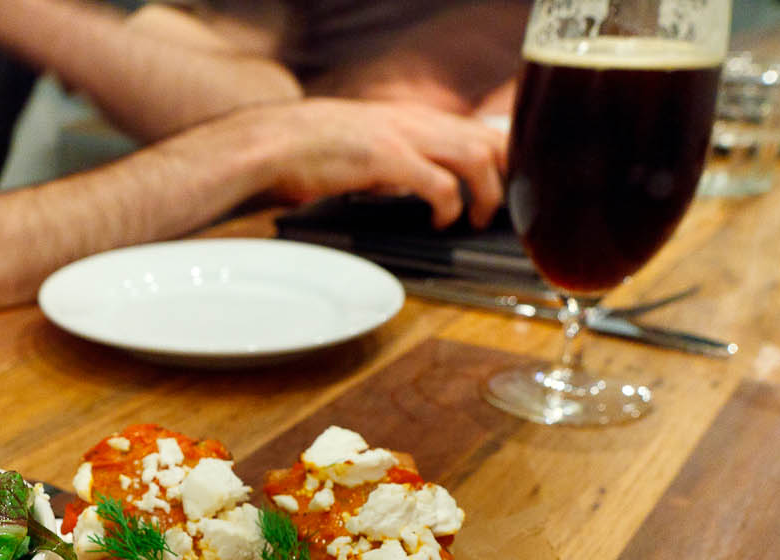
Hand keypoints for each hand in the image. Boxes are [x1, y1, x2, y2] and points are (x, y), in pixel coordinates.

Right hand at [243, 98, 507, 227]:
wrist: (274, 143)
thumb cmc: (313, 151)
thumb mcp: (369, 146)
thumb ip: (400, 158)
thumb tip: (425, 182)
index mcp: (413, 117)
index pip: (478, 128)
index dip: (502, 158)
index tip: (505, 187)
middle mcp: (416, 120)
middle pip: (489, 138)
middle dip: (505, 177)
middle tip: (500, 210)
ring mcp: (404, 137)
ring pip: (476, 157)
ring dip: (486, 193)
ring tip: (477, 219)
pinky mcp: (389, 160)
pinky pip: (441, 185)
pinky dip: (451, 207)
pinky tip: (440, 221)